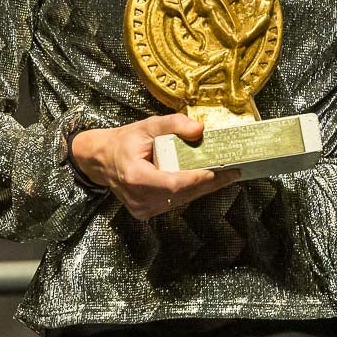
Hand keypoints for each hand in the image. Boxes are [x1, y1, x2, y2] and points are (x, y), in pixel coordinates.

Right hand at [70, 114, 239, 218]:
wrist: (101, 160)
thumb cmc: (125, 141)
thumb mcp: (147, 125)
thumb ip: (173, 124)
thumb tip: (200, 129)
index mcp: (136, 177)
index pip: (173, 183)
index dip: (198, 179)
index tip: (220, 170)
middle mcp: (139, 198)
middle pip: (182, 194)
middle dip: (209, 183)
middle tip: (234, 171)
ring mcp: (142, 209)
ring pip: (180, 200)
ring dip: (203, 188)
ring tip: (227, 174)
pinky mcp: (146, 212)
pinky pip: (174, 202)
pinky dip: (190, 191)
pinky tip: (207, 180)